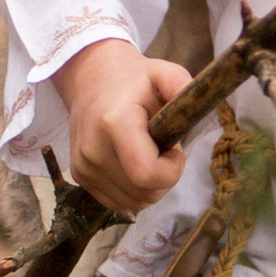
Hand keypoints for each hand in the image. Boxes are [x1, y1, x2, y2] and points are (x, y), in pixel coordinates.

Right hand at [58, 38, 193, 217]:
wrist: (91, 82)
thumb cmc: (135, 81)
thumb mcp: (163, 73)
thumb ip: (182, 84)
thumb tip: (196, 100)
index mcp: (115, 123)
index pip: (147, 175)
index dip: (172, 170)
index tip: (175, 150)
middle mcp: (93, 150)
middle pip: (144, 193)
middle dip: (164, 178)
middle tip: (162, 149)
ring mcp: (83, 167)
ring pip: (133, 203)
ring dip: (149, 186)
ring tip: (146, 154)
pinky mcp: (80, 177)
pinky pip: (118, 203)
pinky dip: (133, 191)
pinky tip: (132, 164)